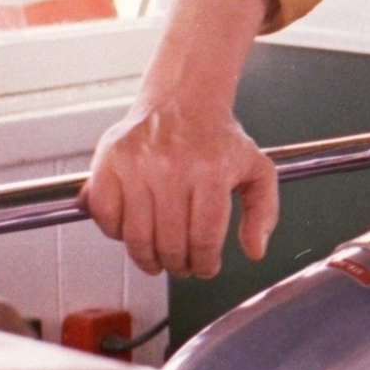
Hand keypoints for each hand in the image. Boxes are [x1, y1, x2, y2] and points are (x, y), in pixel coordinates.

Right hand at [84, 100, 278, 279]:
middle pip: (170, 243)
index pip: (205, 238)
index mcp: (211, 171)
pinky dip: (115, 233)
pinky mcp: (107, 164)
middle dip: (178, 265)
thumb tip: (256, 250)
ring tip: (157, 259)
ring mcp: (136, 167)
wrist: (182, 101)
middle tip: (182, 267)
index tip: (205, 268)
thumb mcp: (257, 170)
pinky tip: (133, 232)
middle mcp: (171, 168)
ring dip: (147, 259)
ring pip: (136, 237)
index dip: (205, 263)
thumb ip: (263, 211)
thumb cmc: (218, 139)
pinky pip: (106, 217)